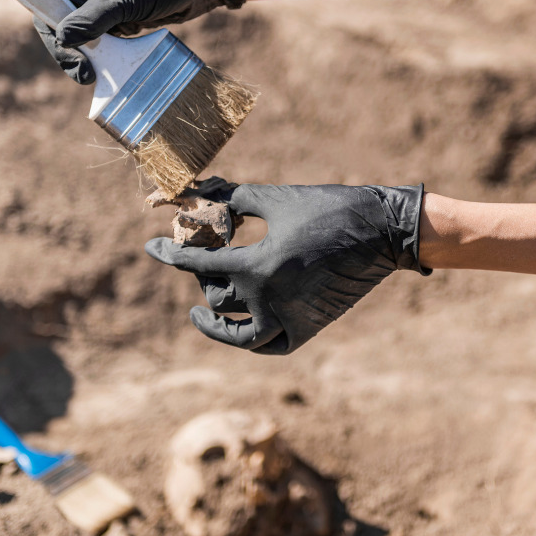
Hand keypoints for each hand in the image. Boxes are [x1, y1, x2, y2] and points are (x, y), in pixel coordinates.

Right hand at [35, 0, 250, 83]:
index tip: (75, 63)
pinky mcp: (121, 19)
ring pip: (84, 39)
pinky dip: (106, 57)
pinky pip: (104, 43)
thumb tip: (61, 38)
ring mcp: (104, 5)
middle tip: (87, 77)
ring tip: (99, 77)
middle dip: (72, 53)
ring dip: (89, 58)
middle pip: (64, 28)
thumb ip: (92, 19)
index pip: (50, 9)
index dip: (55, 38)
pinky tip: (112, 69)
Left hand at [145, 181, 429, 354]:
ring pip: (238, 334)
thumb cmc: (329, 208)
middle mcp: (270, 299)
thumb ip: (232, 198)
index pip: (198, 263)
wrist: (383, 231)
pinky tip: (240, 325)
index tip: (152, 247)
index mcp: (259, 266)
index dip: (170, 254)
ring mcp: (291, 318)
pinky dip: (252, 339)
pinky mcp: (310, 327)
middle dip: (203, 275)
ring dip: (217, 320)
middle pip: (216, 298)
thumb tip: (197, 192)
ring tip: (204, 307)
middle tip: (203, 256)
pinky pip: (270, 344)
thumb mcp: (276, 199)